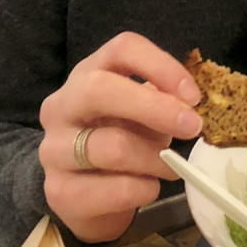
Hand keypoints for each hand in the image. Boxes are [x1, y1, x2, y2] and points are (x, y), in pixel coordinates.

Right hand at [38, 32, 201, 242]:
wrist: (82, 196)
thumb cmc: (119, 141)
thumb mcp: (139, 114)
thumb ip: (160, 102)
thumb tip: (189, 105)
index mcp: (87, 74)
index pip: (121, 49)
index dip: (161, 66)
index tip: (193, 96)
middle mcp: (61, 105)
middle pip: (99, 89)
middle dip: (154, 108)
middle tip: (192, 127)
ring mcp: (54, 149)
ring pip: (112, 147)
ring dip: (155, 160)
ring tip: (171, 168)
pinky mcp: (59, 191)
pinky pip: (115, 189)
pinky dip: (144, 190)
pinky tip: (147, 188)